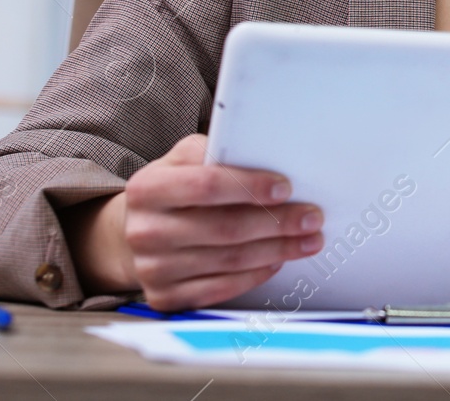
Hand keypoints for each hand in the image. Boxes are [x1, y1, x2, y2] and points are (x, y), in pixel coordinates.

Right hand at [66, 133, 324, 309]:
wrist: (137, 231)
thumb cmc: (175, 188)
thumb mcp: (184, 159)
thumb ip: (216, 153)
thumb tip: (267, 153)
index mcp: (147, 188)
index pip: (206, 186)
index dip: (249, 187)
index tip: (286, 187)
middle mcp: (144, 231)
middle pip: (224, 228)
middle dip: (276, 223)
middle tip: (312, 217)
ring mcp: (151, 269)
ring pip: (228, 261)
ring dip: (276, 250)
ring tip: (308, 240)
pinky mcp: (164, 297)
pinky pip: (220, 289)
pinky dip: (255, 275)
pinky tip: (276, 261)